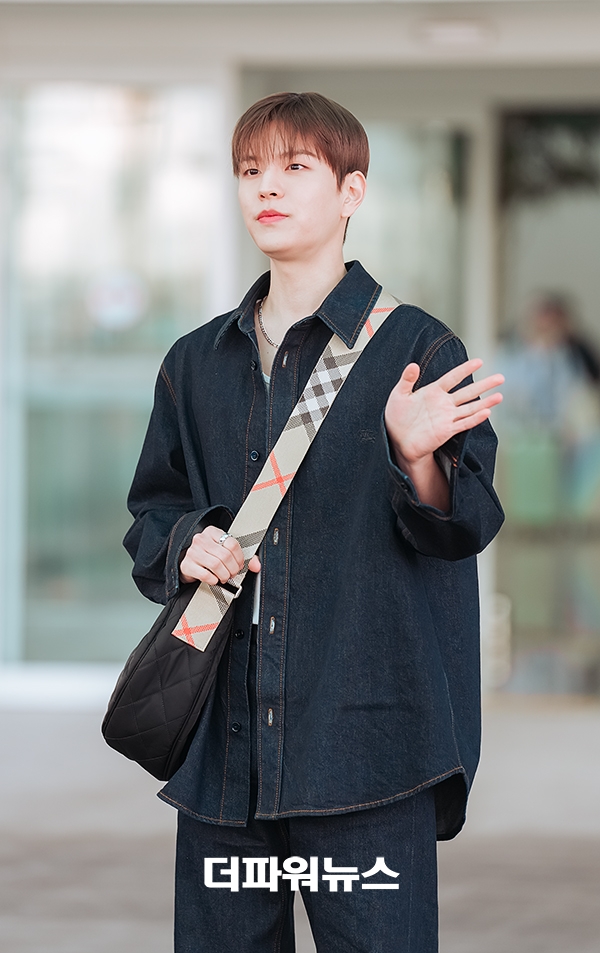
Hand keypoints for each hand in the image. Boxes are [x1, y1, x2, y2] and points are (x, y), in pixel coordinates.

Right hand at [180, 525, 260, 585]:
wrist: (190, 564)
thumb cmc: (209, 556)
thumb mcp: (224, 552)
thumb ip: (242, 557)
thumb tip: (257, 566)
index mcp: (212, 532)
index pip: (232, 543)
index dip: (239, 558)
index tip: (240, 565)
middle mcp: (201, 539)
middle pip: (225, 555)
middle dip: (233, 569)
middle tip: (233, 573)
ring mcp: (192, 552)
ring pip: (216, 565)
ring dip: (224, 575)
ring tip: (225, 577)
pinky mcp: (187, 565)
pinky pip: (205, 574)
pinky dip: (213, 580)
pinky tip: (214, 579)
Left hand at [385, 358, 503, 468]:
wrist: (397, 439)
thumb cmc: (397, 416)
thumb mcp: (399, 395)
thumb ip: (407, 380)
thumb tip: (413, 364)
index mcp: (433, 392)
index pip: (452, 378)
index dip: (465, 370)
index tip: (479, 362)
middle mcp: (444, 403)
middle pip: (468, 392)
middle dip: (484, 385)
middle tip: (501, 377)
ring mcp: (447, 417)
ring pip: (471, 408)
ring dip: (486, 402)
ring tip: (500, 396)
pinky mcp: (446, 430)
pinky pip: (463, 423)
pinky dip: (475, 418)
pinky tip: (486, 412)